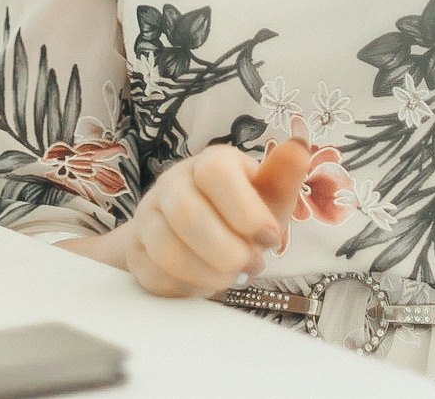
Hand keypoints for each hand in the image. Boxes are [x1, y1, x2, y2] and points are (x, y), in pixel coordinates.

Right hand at [110, 141, 309, 298]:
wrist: (197, 237)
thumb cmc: (241, 215)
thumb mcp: (268, 199)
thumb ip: (283, 178)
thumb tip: (299, 147)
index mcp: (210, 163)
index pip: (215, 172)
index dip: (246, 211)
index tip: (271, 238)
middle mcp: (173, 182)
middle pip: (186, 214)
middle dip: (227, 251)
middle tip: (253, 266)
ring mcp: (148, 215)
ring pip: (166, 249)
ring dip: (208, 273)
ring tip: (233, 277)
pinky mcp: (135, 250)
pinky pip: (154, 275)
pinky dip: (188, 287)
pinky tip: (207, 282)